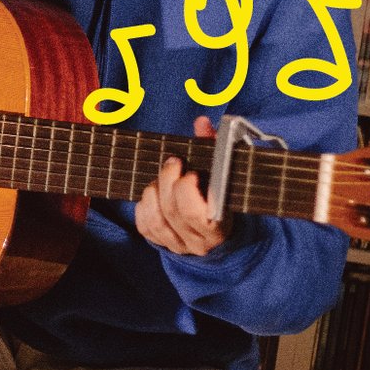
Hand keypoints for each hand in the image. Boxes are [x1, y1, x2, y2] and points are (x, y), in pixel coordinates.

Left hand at [135, 114, 226, 255]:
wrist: (222, 232)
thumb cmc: (224, 196)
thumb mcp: (225, 174)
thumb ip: (214, 147)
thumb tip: (201, 123)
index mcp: (220, 225)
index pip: (194, 212)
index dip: (185, 189)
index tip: (189, 171)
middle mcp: (199, 241)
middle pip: (172, 211)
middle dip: (168, 181)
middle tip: (173, 163)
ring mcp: (180, 245)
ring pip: (156, 220)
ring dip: (154, 193)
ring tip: (161, 179)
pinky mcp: (164, 245)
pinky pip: (145, 227)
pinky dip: (144, 207)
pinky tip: (153, 194)